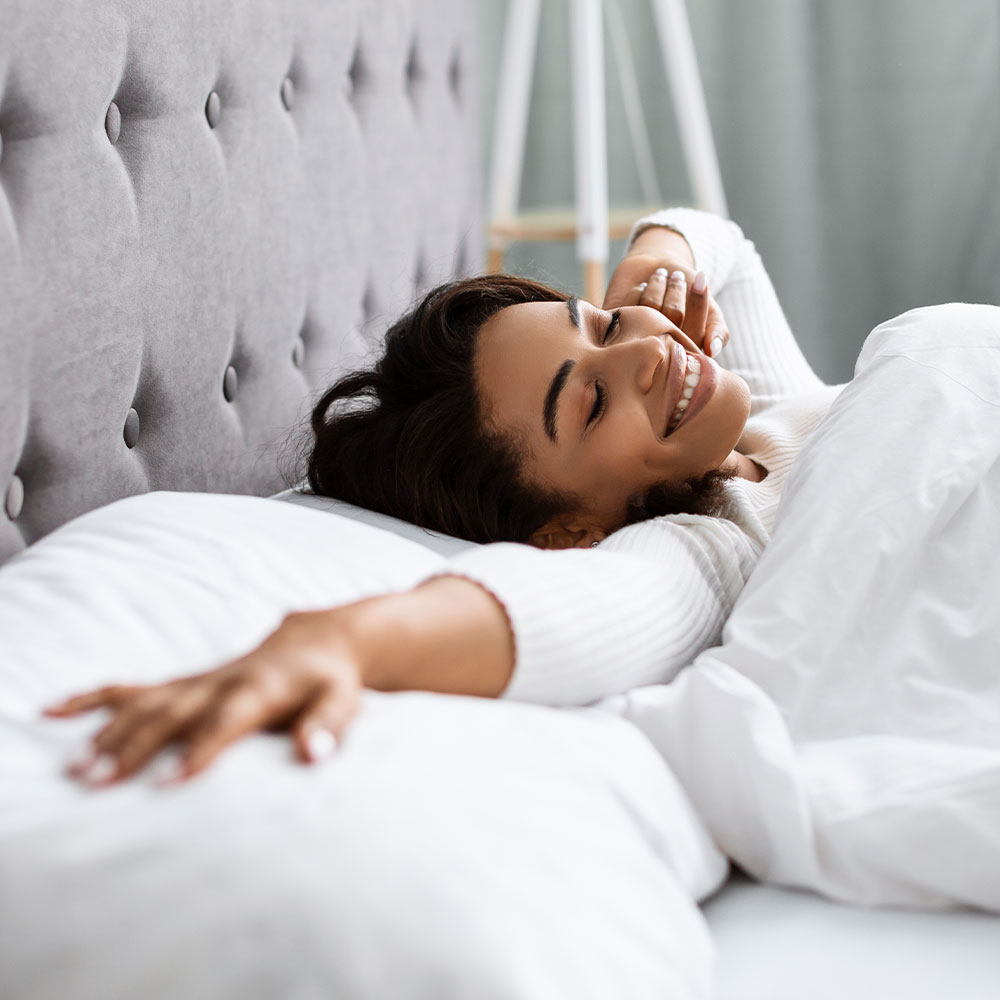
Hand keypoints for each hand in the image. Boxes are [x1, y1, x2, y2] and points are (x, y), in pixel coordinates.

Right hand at [44, 610, 362, 785]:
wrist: (316, 641)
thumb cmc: (329, 682)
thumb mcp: (343, 703)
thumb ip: (329, 727)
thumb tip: (314, 755)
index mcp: (259, 688)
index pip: (225, 720)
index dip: (198, 749)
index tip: (167, 783)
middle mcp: (220, 681)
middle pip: (172, 713)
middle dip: (134, 746)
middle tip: (97, 783)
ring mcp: (196, 681)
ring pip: (144, 702)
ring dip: (108, 732)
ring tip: (74, 769)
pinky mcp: (182, 682)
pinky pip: (132, 686)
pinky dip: (92, 696)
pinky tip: (51, 709)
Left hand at [603, 253, 729, 358]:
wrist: (657, 269)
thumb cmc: (689, 294)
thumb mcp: (710, 310)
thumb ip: (717, 329)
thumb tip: (713, 350)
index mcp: (685, 355)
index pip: (695, 332)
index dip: (698, 302)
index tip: (699, 279)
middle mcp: (659, 353)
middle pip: (672, 316)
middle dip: (676, 289)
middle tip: (676, 276)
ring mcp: (635, 342)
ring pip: (650, 308)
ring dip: (657, 285)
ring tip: (660, 277)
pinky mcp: (613, 329)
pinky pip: (627, 307)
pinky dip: (637, 290)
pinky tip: (640, 287)